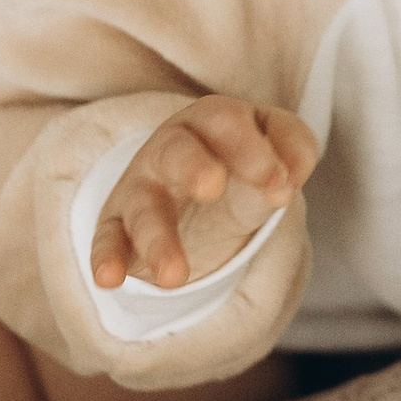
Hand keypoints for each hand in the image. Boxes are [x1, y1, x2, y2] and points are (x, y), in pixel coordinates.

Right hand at [91, 98, 319, 294]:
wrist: (195, 181)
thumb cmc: (239, 159)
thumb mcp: (272, 150)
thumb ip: (293, 149)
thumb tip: (292, 176)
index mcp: (210, 121)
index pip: (226, 123)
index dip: (252, 151)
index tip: (279, 185)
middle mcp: (169, 148)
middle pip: (175, 151)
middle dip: (193, 166)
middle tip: (213, 187)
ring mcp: (141, 186)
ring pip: (144, 208)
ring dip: (157, 240)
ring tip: (175, 278)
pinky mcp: (118, 224)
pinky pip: (108, 239)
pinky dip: (107, 258)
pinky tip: (109, 279)